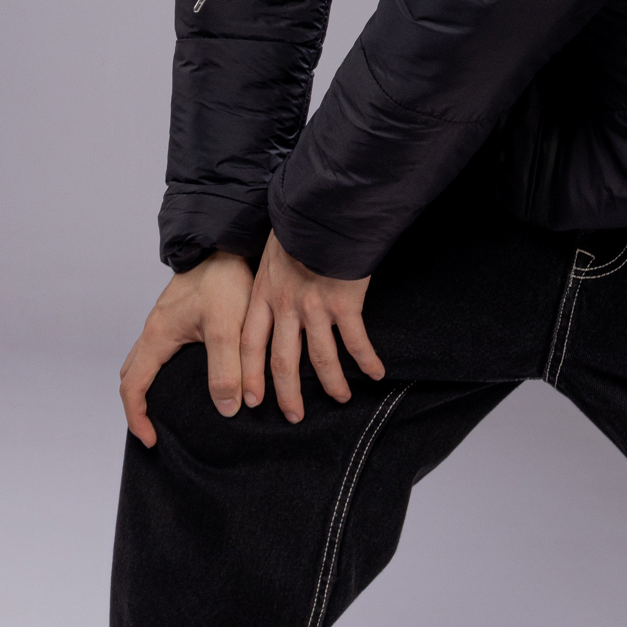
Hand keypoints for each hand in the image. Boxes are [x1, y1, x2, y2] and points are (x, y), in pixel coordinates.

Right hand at [119, 250, 255, 447]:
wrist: (228, 241)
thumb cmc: (224, 280)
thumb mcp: (228, 328)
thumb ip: (227, 369)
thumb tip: (227, 409)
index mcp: (157, 337)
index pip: (131, 387)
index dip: (137, 418)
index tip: (152, 440)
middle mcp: (155, 331)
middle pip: (132, 376)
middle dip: (139, 406)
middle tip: (158, 430)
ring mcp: (166, 323)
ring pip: (146, 362)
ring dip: (152, 388)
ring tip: (175, 410)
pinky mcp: (182, 316)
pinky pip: (163, 351)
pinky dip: (167, 371)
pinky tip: (195, 377)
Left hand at [242, 232, 384, 422]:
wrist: (325, 210)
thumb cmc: (299, 223)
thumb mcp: (270, 251)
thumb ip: (270, 277)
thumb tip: (270, 289)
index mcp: (263, 294)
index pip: (250, 343)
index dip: (250, 374)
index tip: (250, 399)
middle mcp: (286, 306)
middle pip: (282, 361)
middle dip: (286, 393)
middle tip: (293, 416)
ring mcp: (315, 307)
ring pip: (320, 359)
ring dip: (332, 383)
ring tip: (340, 398)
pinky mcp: (345, 304)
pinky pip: (356, 342)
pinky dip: (367, 360)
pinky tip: (376, 373)